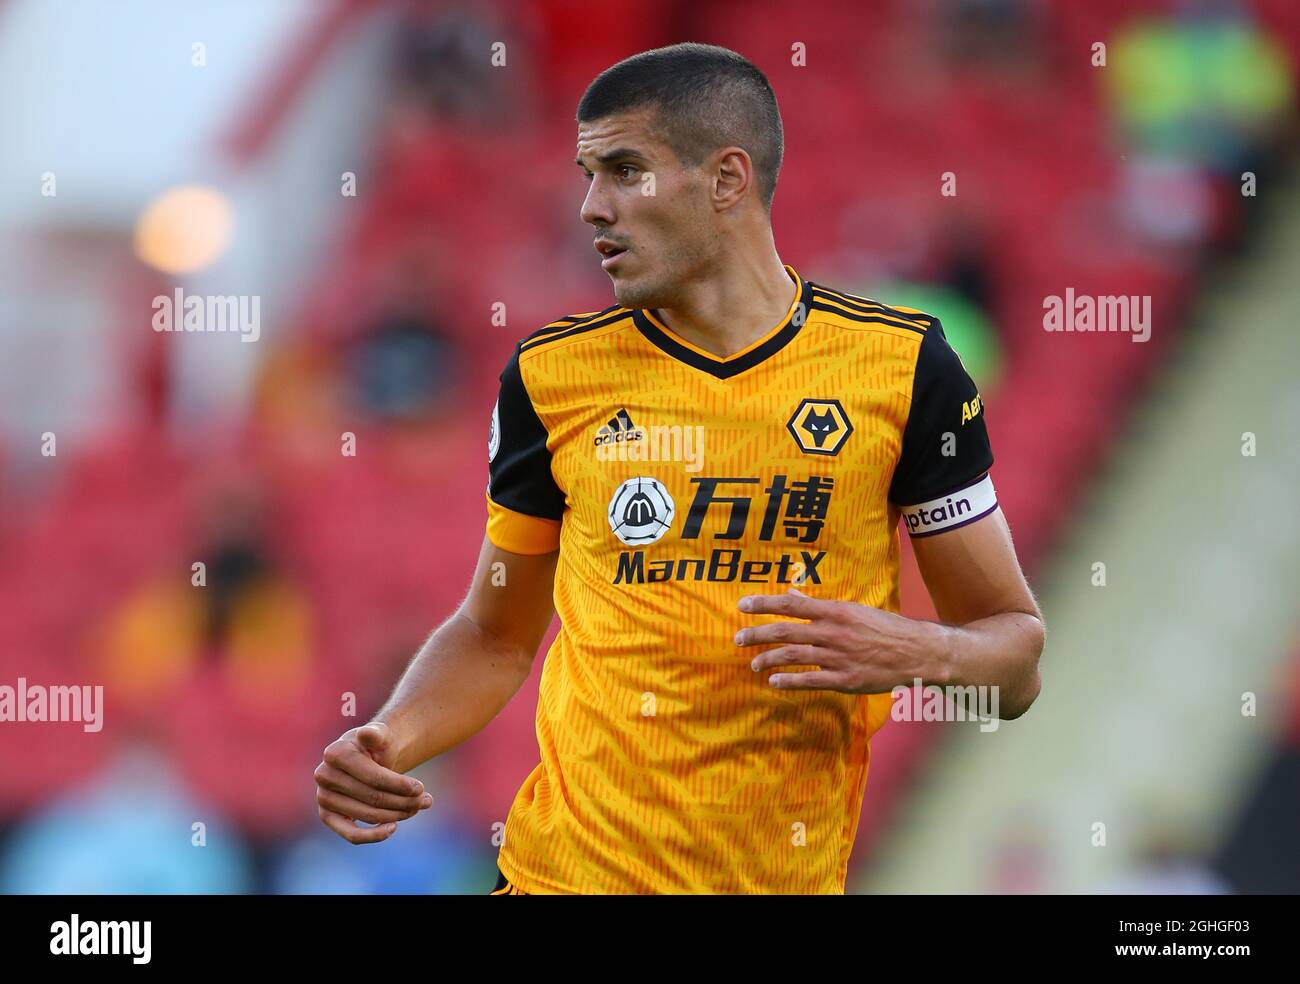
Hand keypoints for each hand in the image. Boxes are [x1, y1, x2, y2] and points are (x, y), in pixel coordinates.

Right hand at [315, 721, 432, 843]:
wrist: (366, 757)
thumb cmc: (376, 746)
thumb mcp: (380, 735)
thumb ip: (376, 734)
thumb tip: (367, 733)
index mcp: (335, 753)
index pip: (374, 777)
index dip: (400, 785)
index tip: (421, 788)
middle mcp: (324, 775)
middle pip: (373, 797)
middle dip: (404, 801)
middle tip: (426, 801)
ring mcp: (323, 797)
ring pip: (367, 815)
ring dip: (397, 815)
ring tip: (417, 808)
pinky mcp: (327, 816)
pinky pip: (351, 834)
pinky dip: (374, 835)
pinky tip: (393, 828)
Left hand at [736, 588, 945, 693]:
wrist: (915, 652)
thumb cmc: (883, 628)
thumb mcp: (852, 610)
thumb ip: (818, 605)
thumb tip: (791, 594)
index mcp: (834, 611)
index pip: (790, 604)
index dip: (763, 604)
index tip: (742, 605)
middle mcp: (832, 632)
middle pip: (784, 631)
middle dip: (756, 635)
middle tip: (737, 639)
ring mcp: (837, 657)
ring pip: (792, 657)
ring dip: (768, 660)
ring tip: (754, 664)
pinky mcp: (844, 679)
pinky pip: (809, 681)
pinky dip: (788, 681)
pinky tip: (774, 682)